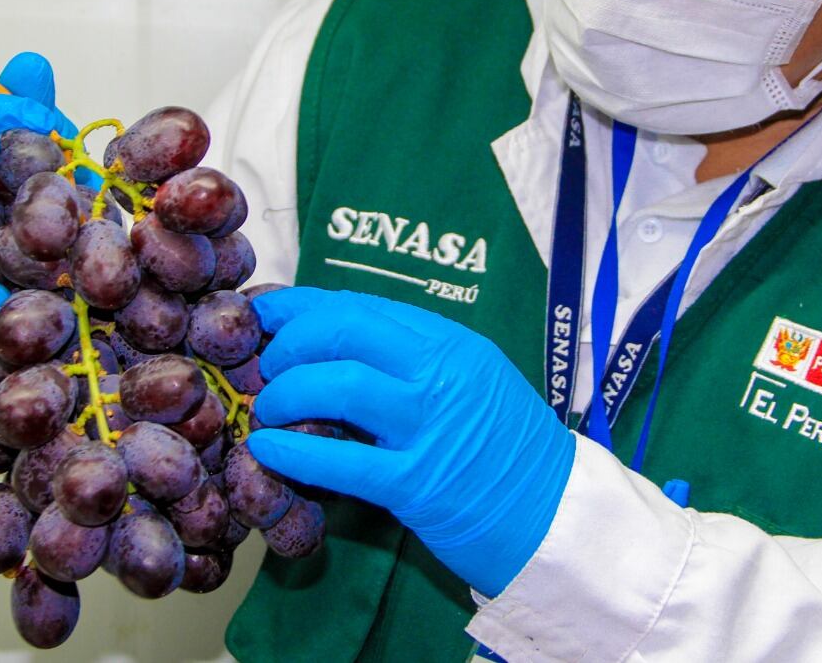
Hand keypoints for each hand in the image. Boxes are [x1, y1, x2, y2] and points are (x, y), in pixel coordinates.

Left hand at [248, 288, 575, 596]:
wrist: (555, 514)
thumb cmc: (507, 450)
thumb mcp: (471, 383)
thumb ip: (413, 362)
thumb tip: (336, 345)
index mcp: (452, 344)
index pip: (364, 307)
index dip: (305, 307)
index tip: (269, 315)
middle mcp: (442, 374)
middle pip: (346, 331)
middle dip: (291, 343)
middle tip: (268, 368)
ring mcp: (431, 427)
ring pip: (340, 385)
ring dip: (288, 392)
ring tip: (270, 409)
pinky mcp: (418, 485)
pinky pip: (342, 461)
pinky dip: (294, 452)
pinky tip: (266, 451)